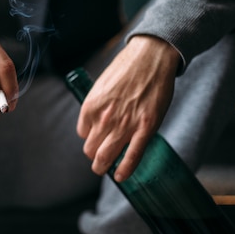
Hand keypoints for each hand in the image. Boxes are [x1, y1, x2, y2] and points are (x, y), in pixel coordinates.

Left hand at [76, 35, 178, 179]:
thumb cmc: (127, 68)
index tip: (98, 138)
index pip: (83, 135)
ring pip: (106, 157)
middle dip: (94, 156)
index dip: (90, 138)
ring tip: (105, 170)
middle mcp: (104, 118)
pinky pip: (132, 156)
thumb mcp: (101, 85)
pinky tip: (121, 177)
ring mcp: (125, 124)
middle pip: (91, 150)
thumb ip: (97, 106)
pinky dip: (125, 170)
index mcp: (91, 106)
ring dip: (103, 167)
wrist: (151, 56)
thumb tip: (96, 123)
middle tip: (99, 160)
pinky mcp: (145, 128)